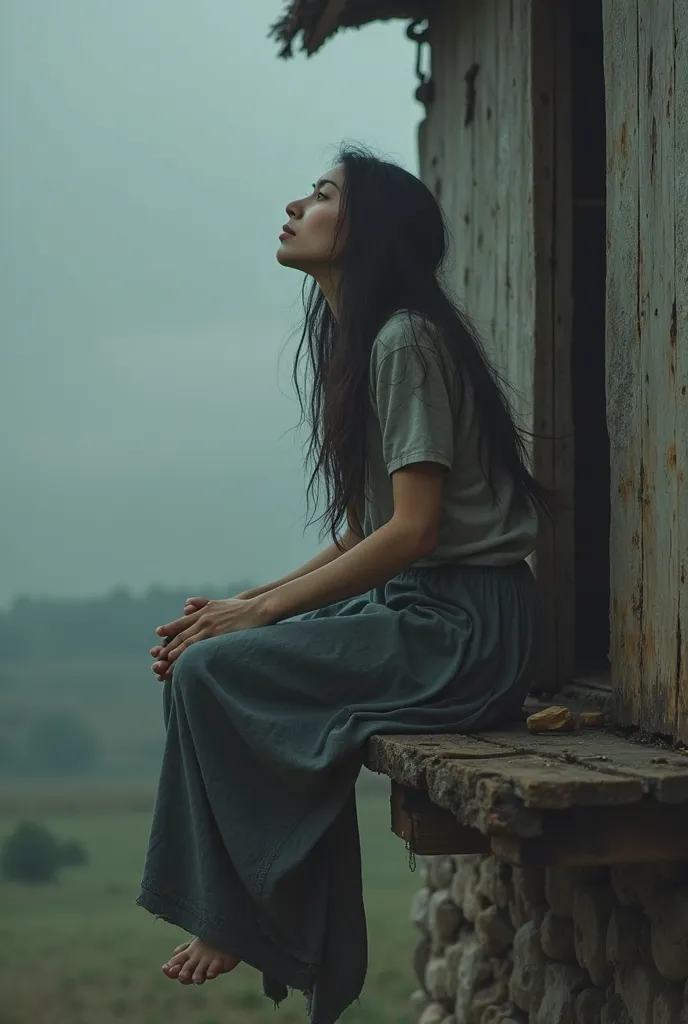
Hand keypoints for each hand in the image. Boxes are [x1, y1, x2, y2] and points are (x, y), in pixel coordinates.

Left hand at [152, 597, 269, 678]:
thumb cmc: (241, 607)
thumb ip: (201, 603)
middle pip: (181, 635)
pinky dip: (190, 657)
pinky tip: (184, 663)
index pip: (182, 622)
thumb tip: (185, 604)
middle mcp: (203, 620)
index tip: (158, 634)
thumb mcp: (218, 602)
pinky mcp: (218, 637)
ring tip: (164, 664)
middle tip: (157, 657)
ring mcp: (210, 628)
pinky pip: (200, 649)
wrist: (257, 608)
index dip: (169, 629)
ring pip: (188, 644)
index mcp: (203, 612)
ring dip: (175, 655)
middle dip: (168, 647)